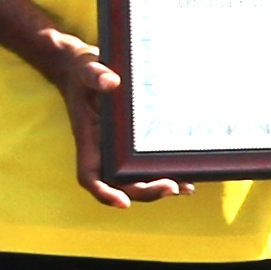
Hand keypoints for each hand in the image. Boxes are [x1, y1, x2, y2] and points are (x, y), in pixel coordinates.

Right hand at [36, 27, 172, 208]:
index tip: (123, 202)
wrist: (87, 68)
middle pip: (121, 185)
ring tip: (186, 188)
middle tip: (172, 188)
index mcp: (88, 140)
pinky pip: (147, 165)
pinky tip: (188, 174)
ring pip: (137, 180)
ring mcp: (118, 150)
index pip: (90, 177)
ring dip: (160, 187)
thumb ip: (94, 74)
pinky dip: (165, 172)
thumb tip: (111, 82)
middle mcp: (103, 151)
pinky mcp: (133, 144)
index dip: (105, 193)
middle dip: (145, 191)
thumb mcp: (85, 67)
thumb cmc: (82, 69)